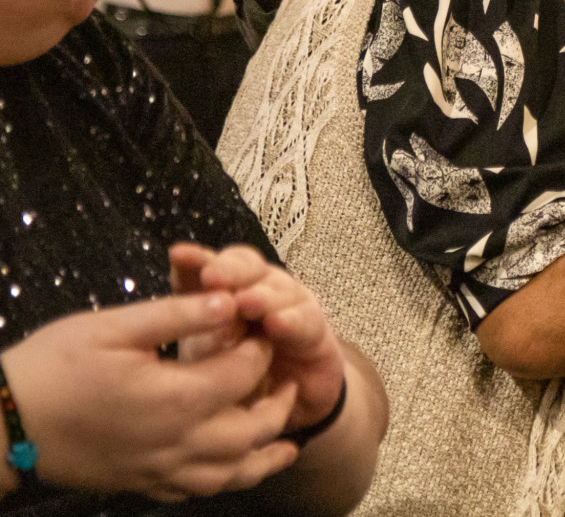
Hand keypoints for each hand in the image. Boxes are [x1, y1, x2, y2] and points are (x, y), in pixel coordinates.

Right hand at [2, 294, 297, 501]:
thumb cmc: (53, 367)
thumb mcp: (115, 327)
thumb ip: (178, 313)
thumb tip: (230, 297)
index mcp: (179, 398)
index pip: (246, 371)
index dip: (262, 343)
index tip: (263, 323)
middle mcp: (179, 442)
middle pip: (254, 429)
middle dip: (278, 402)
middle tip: (286, 377)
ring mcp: (160, 470)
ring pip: (232, 472)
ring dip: (266, 455)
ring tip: (288, 439)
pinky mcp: (140, 485)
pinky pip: (199, 491)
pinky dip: (228, 480)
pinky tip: (234, 467)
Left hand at [169, 244, 344, 431]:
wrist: (289, 402)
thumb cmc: (240, 375)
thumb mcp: (207, 355)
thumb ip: (194, 329)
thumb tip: (165, 312)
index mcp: (230, 291)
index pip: (213, 265)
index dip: (197, 259)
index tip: (178, 255)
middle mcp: (261, 289)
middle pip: (248, 266)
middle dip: (230, 270)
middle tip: (212, 277)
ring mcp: (291, 305)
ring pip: (278, 288)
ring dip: (260, 294)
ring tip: (243, 302)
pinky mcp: (316, 328)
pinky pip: (305, 320)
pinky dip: (291, 320)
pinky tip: (277, 323)